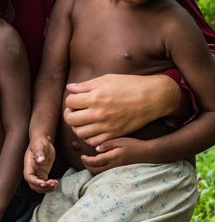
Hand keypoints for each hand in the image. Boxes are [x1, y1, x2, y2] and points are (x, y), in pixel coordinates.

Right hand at [24, 137, 57, 192]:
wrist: (43, 141)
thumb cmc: (40, 142)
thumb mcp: (40, 145)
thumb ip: (39, 152)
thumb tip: (40, 160)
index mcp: (28, 164)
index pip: (28, 177)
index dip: (35, 182)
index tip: (44, 183)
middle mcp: (31, 170)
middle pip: (33, 185)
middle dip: (43, 187)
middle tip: (52, 183)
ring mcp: (37, 173)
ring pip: (39, 187)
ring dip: (47, 188)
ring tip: (55, 183)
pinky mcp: (43, 174)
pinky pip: (44, 184)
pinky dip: (50, 186)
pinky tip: (56, 182)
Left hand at [64, 74, 179, 146]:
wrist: (152, 98)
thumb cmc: (129, 85)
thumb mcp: (106, 79)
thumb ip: (85, 85)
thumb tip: (70, 88)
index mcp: (95, 97)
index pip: (69, 102)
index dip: (71, 100)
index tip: (76, 99)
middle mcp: (98, 113)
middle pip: (70, 119)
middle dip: (70, 114)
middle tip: (76, 111)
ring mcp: (106, 126)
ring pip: (80, 133)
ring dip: (77, 127)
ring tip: (82, 121)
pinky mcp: (115, 134)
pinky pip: (93, 142)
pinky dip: (88, 138)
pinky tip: (91, 129)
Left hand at [81, 137, 148, 173]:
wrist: (147, 154)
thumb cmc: (134, 145)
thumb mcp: (120, 141)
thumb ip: (107, 144)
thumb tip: (96, 149)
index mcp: (112, 157)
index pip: (95, 162)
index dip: (86, 160)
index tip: (82, 156)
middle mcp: (113, 166)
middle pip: (95, 170)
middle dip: (87, 166)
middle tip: (83, 159)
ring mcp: (116, 170)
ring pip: (100, 173)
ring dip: (92, 169)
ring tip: (88, 162)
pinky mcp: (119, 171)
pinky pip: (105, 173)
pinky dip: (99, 170)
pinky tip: (98, 164)